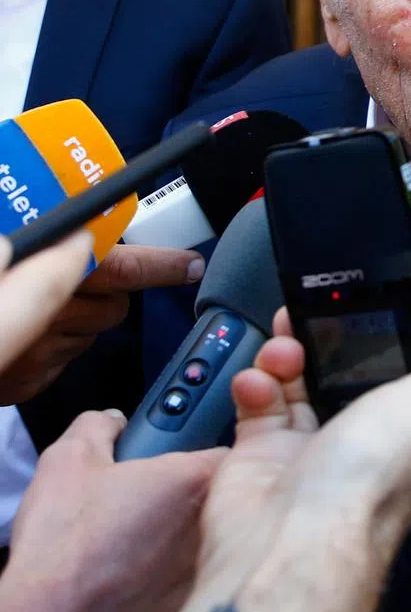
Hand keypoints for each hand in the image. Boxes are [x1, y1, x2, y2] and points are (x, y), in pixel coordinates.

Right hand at [0, 242, 204, 403]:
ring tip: (44, 304)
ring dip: (79, 319)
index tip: (190, 264)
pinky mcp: (26, 383)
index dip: (162, 265)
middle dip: (109, 292)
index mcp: (52, 272)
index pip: (125, 266)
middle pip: (115, 306)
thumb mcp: (16, 243)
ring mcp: (37, 354)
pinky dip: (53, 346)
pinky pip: (62, 360)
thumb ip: (46, 236)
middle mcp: (50, 316)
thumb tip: (88, 227)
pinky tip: (28, 333)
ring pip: (91, 333)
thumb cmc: (3, 264)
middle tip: (84, 277)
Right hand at [0, 409, 222, 611]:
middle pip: (226, 493)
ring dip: (187, 535)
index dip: (205, 447)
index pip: (231, 446)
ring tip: (141, 542)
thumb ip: (101, 426)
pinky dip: (176, 576)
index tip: (181, 453)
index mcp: (197, 481)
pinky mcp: (198, 608)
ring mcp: (211, 569)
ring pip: (215, 539)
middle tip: (153, 498)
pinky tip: (140, 578)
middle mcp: (218, 525)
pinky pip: (199, 580)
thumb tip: (112, 423)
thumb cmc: (63, 554)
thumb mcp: (69, 462)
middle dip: (194, 492)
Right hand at [136, 304, 410, 611]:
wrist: (293, 541)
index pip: (407, 365)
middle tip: (311, 309)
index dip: (389, 330)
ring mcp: (311, 445)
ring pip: (299, 377)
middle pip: (346, 366)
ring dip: (288, 350)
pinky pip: (258, 402)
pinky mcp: (261, 454)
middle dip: (328, 333)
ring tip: (283, 348)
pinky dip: (254, 382)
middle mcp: (365, 435)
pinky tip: (259, 381)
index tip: (370, 295)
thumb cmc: (376, 474)